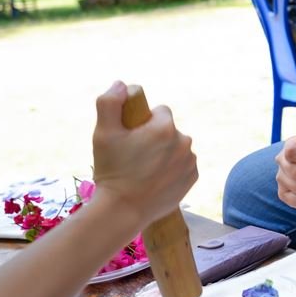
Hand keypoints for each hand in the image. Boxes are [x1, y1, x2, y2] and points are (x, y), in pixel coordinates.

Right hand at [91, 82, 197, 224]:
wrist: (123, 211)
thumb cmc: (112, 170)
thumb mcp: (103, 133)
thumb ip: (109, 103)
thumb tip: (123, 85)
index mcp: (165, 127)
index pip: (159, 112)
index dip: (143, 123)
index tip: (132, 138)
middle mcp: (184, 141)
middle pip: (168, 130)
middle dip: (155, 138)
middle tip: (135, 156)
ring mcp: (190, 161)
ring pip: (176, 147)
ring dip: (164, 153)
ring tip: (144, 170)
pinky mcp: (193, 178)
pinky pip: (183, 165)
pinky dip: (172, 169)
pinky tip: (156, 179)